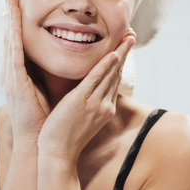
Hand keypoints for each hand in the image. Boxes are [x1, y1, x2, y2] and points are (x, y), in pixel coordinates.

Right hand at [2, 0, 49, 147]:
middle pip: (9, 39)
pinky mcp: (15, 83)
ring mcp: (10, 78)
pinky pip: (14, 55)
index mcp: (17, 76)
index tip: (17, 7)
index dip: (15, 25)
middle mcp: (10, 74)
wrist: (37, 141)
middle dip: (10, 18)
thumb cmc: (43, 118)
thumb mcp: (42, 90)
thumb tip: (54, 59)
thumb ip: (43, 74)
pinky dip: (14, 37)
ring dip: (10, 22)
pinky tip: (14, 24)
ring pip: (9, 42)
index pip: (16, 44)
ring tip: (11, 3)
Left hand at [37, 29, 135, 163]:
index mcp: (105, 108)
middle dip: (125, 52)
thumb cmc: (64, 138)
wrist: (58, 155)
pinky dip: (105, 66)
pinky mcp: (81, 101)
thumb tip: (85, 92)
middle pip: (117, 73)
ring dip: (120, 53)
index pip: (114, 80)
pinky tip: (112, 54)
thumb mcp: (82, 119)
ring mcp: (94, 103)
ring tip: (128, 37)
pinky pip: (95, 79)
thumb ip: (87, 103)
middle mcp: (104, 104)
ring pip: (110, 73)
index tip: (125, 46)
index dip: (121, 61)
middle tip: (132, 34)